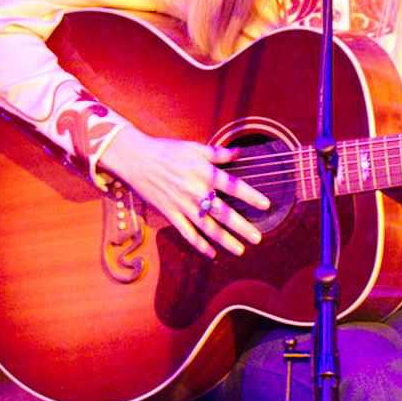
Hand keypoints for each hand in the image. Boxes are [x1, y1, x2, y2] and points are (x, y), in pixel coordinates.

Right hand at [99, 131, 271, 257]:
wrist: (135, 159)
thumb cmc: (166, 151)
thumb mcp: (193, 147)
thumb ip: (218, 153)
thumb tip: (239, 153)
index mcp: (204, 172)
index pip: (233, 186)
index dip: (250, 196)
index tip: (266, 205)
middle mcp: (195, 191)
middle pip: (224, 212)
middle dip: (242, 227)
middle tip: (257, 238)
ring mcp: (182, 205)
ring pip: (207, 227)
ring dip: (225, 240)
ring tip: (240, 250)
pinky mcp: (169, 213)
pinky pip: (187, 233)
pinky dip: (199, 244)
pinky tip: (211, 253)